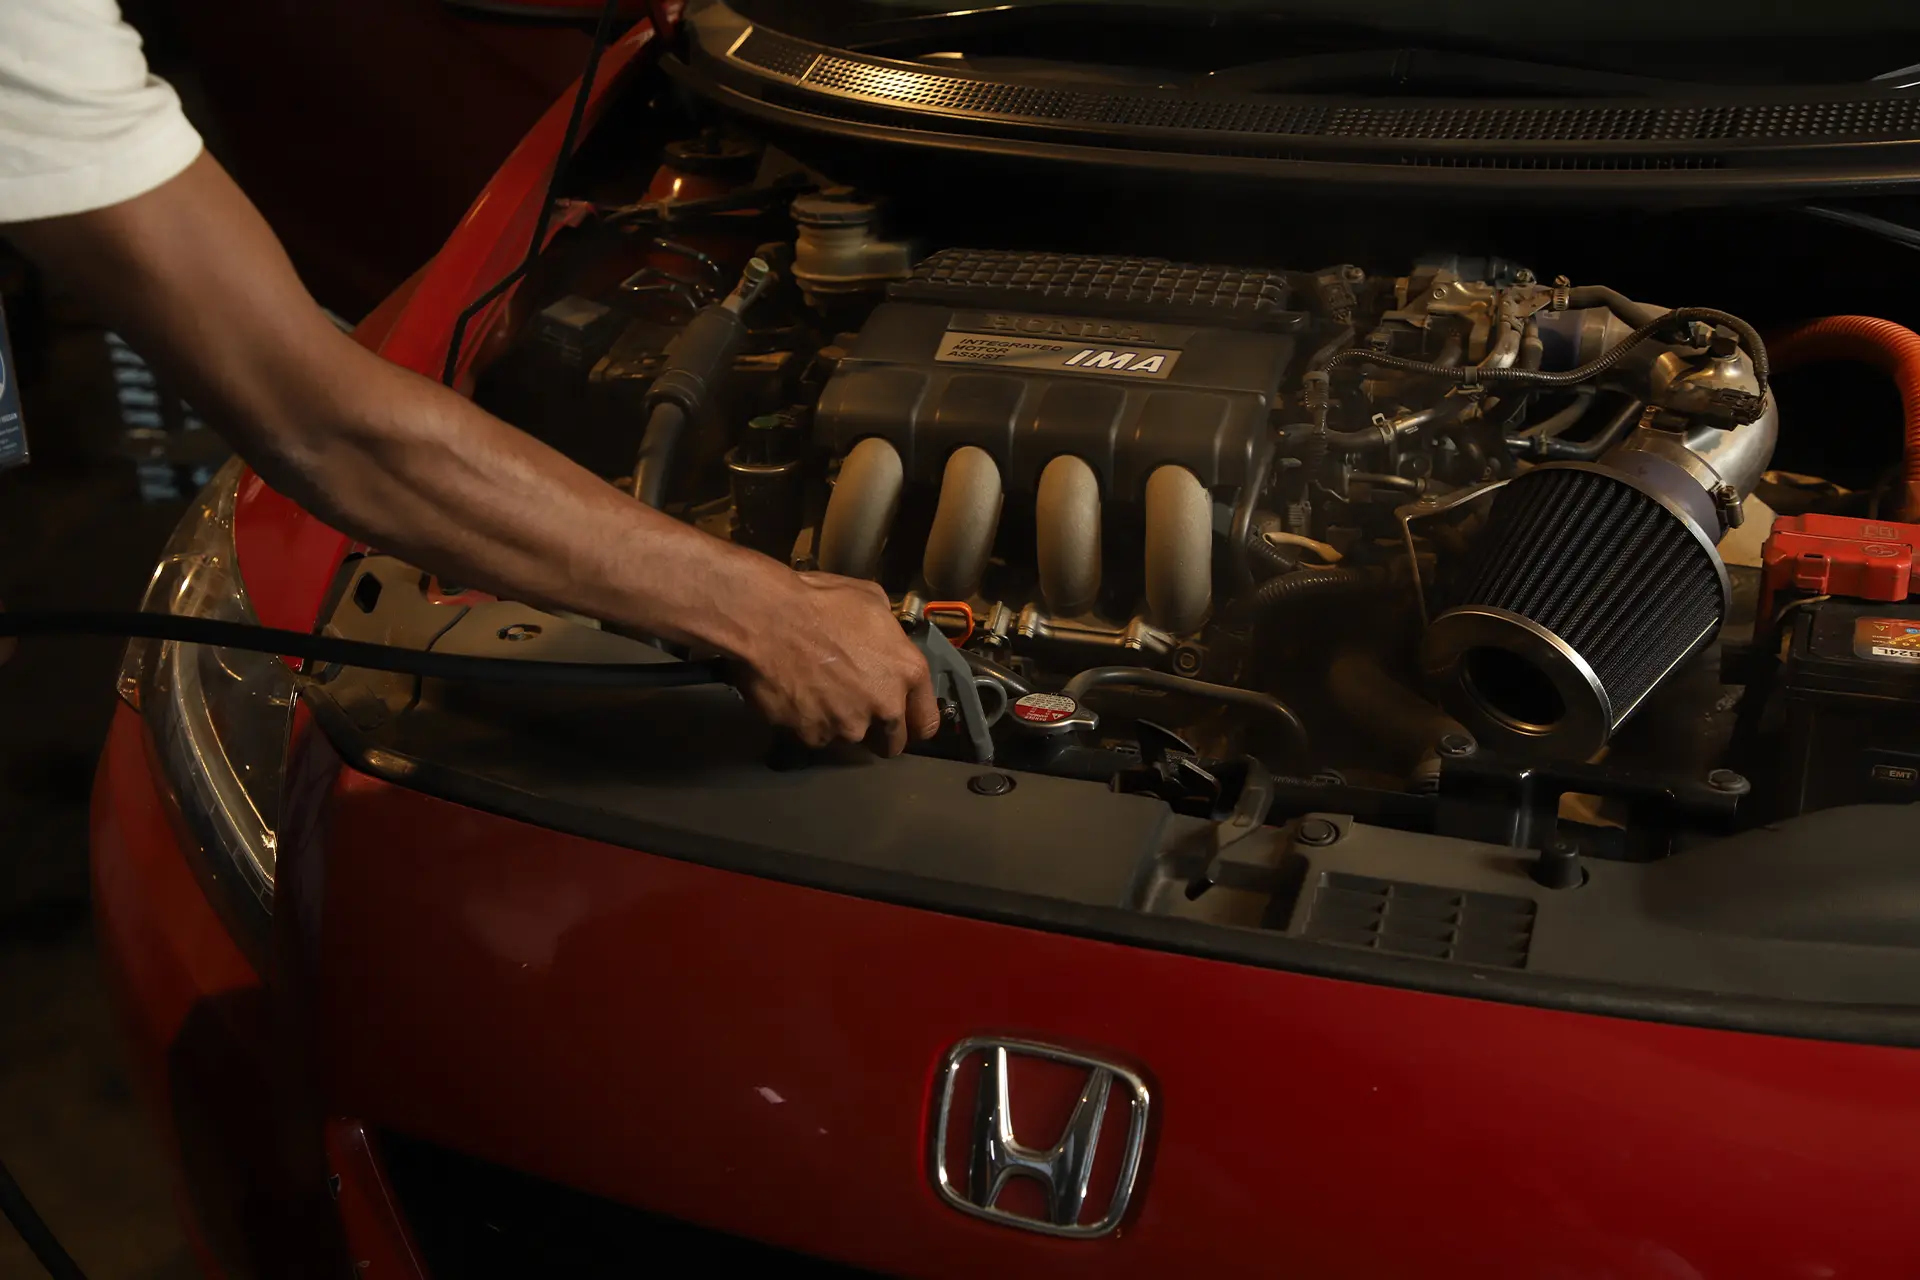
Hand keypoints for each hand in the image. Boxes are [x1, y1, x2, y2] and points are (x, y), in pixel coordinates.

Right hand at [736, 571, 939, 754]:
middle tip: (856, 708)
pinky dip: (809, 722)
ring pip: (849, 738)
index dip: (912, 722)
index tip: (901, 720)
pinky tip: (798, 695)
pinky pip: (815, 736)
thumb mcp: (871, 600)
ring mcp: (848, 727)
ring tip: (819, 692)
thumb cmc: (819, 602)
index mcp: (908, 673)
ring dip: (840, 722)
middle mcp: (885, 707)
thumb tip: (887, 638)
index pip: (925, 723)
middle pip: (891, 744)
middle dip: (877, 731)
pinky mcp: (813, 737)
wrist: (766, 619)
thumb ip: (890, 633)